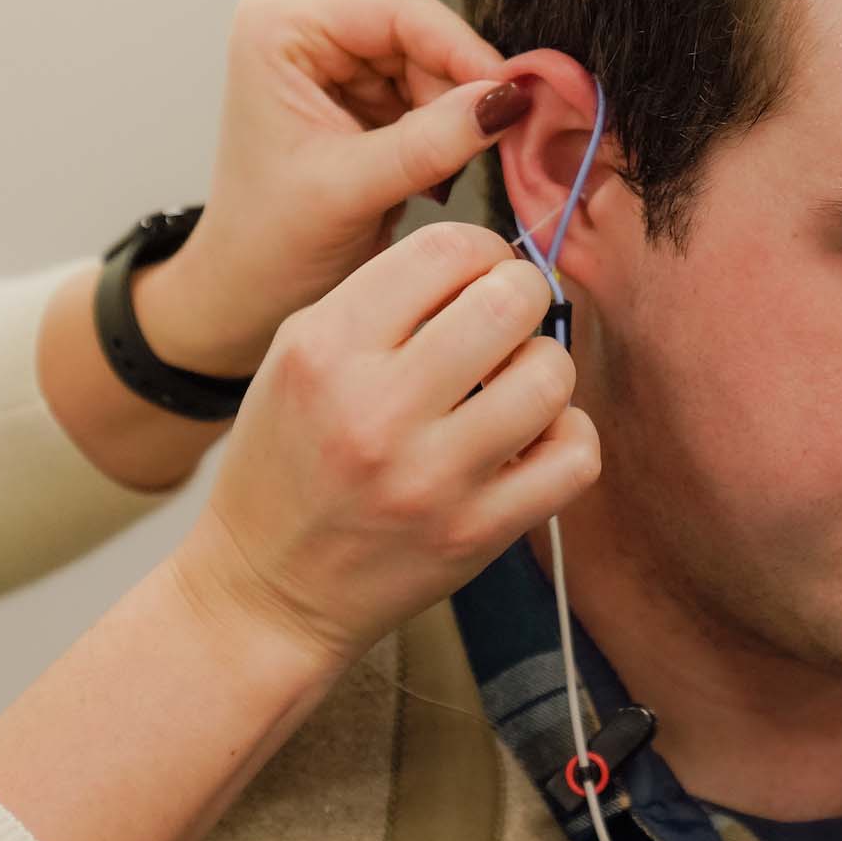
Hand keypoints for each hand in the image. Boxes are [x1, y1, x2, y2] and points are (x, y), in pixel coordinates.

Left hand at [132, 0, 530, 377]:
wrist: (246, 295)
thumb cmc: (267, 244)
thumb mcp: (348, 189)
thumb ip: (429, 143)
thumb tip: (507, 100)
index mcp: (283, 28)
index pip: (398, 10)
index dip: (462, 49)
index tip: (513, 96)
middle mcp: (309, 31)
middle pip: (422, 36)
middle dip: (459, 91)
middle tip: (489, 145)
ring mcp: (337, 63)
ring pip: (434, 68)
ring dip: (453, 121)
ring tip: (438, 179)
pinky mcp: (361, 98)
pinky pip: (431, 98)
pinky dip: (445, 136)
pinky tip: (430, 179)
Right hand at [171, 222, 600, 668]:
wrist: (266, 590)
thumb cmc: (286, 463)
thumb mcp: (297, 357)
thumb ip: (381, 300)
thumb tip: (487, 263)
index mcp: (326, 348)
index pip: (447, 250)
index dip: (482, 250)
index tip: (479, 276)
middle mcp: (379, 407)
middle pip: (510, 301)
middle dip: (522, 297)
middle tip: (506, 322)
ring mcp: (432, 476)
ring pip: (551, 374)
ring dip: (544, 368)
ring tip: (512, 385)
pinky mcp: (476, 532)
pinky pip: (575, 455)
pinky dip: (566, 436)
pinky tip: (530, 440)